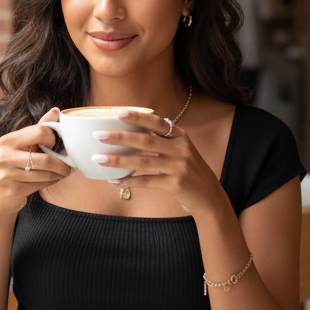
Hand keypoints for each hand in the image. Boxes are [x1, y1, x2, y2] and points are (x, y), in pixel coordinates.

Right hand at [0, 108, 71, 214]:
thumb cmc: (14, 167)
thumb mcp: (23, 146)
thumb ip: (39, 128)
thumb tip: (56, 111)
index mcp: (8, 140)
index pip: (40, 131)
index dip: (53, 138)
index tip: (55, 144)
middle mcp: (4, 156)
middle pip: (46, 158)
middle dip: (62, 164)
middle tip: (69, 165)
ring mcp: (6, 175)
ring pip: (46, 174)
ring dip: (59, 174)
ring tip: (64, 173)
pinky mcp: (12, 191)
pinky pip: (41, 185)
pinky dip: (52, 182)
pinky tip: (53, 180)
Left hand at [89, 110, 226, 214]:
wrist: (209, 196)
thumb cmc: (189, 171)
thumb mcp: (180, 151)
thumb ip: (162, 141)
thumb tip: (130, 132)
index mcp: (180, 136)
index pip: (156, 122)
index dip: (137, 116)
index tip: (117, 112)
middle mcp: (181, 149)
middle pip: (146, 140)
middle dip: (121, 136)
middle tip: (99, 135)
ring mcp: (180, 167)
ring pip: (143, 162)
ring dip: (119, 160)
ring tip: (100, 159)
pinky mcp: (177, 184)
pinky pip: (148, 182)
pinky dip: (129, 181)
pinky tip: (114, 180)